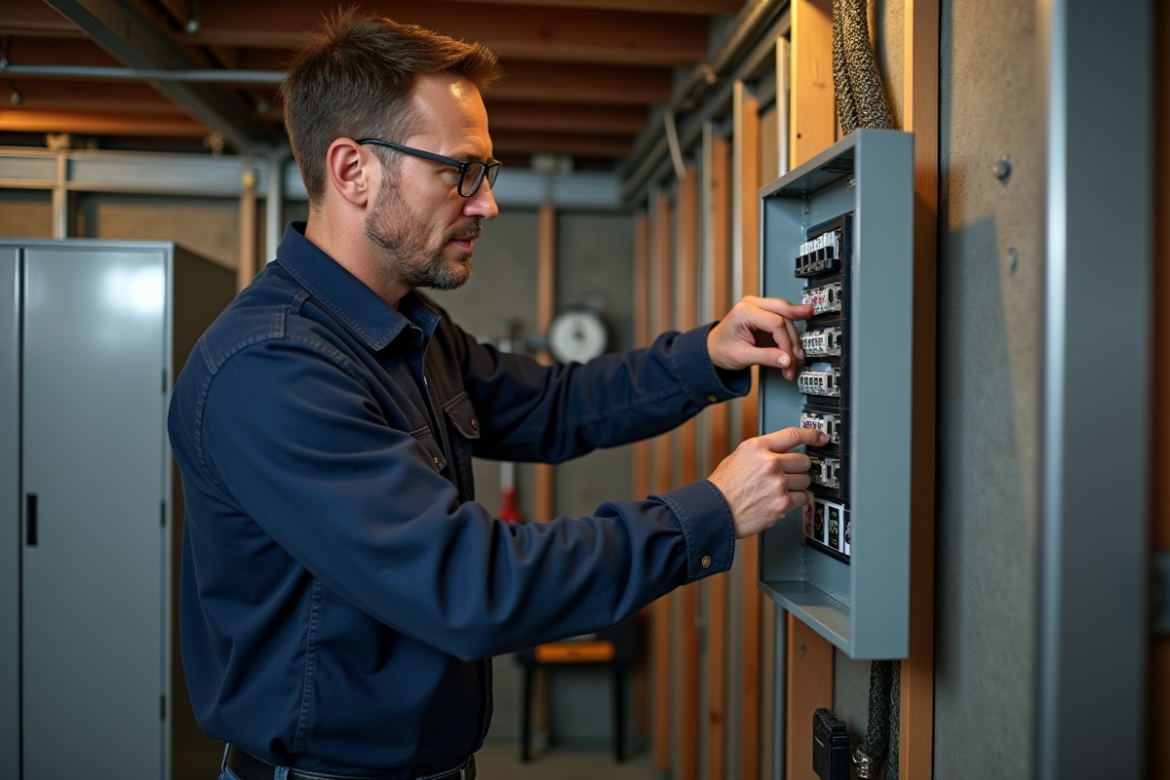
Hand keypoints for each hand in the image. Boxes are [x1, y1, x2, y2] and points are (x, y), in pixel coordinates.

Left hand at [707, 296, 814, 380]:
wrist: (713, 348)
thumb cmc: (722, 349)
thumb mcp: (742, 357)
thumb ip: (767, 358)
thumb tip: (787, 360)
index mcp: (744, 312)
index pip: (775, 323)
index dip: (785, 343)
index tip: (788, 359)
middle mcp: (752, 304)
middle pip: (783, 313)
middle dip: (793, 337)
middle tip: (800, 354)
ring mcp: (758, 307)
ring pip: (786, 315)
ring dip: (793, 337)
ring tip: (795, 357)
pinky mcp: (764, 313)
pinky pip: (782, 319)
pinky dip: (789, 334)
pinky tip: (794, 347)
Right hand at [708, 426, 827, 538]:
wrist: (715, 511)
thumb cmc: (723, 487)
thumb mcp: (738, 457)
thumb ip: (762, 452)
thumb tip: (783, 451)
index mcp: (757, 447)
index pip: (792, 435)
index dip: (812, 435)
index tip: (821, 437)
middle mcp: (769, 463)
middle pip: (804, 460)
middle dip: (800, 467)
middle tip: (791, 473)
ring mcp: (777, 483)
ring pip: (806, 480)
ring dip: (799, 484)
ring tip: (782, 488)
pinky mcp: (782, 503)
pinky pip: (804, 498)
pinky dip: (798, 499)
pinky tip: (785, 499)